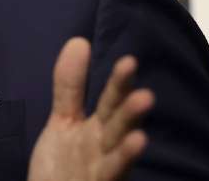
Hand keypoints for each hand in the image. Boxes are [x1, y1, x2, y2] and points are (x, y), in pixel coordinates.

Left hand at [27, 37, 154, 180]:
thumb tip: (78, 41)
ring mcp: (104, 169)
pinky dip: (121, 163)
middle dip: (131, 112)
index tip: (129, 61)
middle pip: (119, 125)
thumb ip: (71, 86)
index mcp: (100, 127)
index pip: (112, 100)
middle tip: (145, 96)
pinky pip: (110, 175)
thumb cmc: (62, 164)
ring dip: (131, 147)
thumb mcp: (64, 120)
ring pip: (119, 154)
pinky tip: (133, 150)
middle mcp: (106, 147)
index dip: (119, 83)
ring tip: (140, 137)